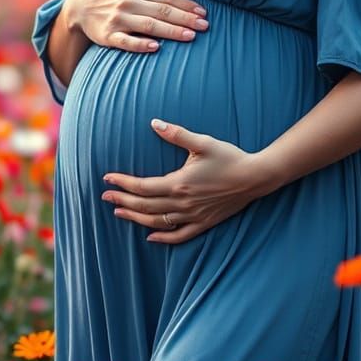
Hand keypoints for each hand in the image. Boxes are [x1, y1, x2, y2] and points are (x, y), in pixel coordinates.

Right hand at [64, 0, 208, 52]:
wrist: (79, 6)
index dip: (186, 5)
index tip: (203, 12)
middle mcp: (127, 1)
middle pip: (161, 11)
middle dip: (185, 19)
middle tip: (205, 26)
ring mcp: (117, 19)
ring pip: (148, 26)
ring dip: (170, 31)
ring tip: (190, 36)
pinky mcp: (107, 35)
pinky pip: (125, 41)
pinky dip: (140, 44)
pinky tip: (156, 47)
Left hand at [101, 120, 271, 243]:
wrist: (255, 177)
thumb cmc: (229, 156)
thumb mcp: (202, 142)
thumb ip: (176, 134)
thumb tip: (154, 123)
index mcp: (179, 183)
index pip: (143, 187)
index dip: (123, 184)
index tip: (108, 179)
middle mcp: (183, 203)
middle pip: (145, 206)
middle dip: (122, 202)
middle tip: (105, 197)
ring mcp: (193, 216)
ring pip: (157, 222)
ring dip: (136, 219)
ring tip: (119, 214)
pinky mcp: (204, 223)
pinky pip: (179, 235)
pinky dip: (163, 237)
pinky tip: (150, 237)